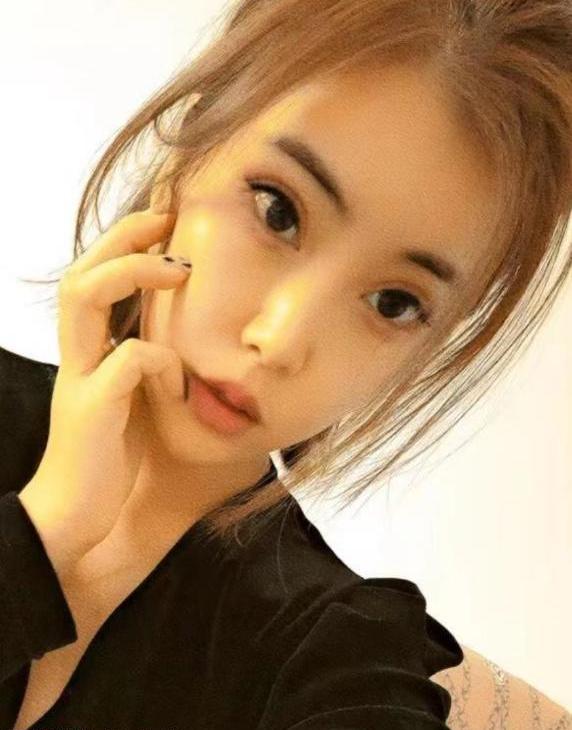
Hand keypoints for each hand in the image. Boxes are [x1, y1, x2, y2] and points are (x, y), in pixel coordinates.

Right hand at [19, 210, 191, 576]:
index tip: (164, 224)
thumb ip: (147, 369)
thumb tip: (184, 344)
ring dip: (133, 272)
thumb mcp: (132, 403)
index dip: (123, 245)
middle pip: (81, 272)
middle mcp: (76, 357)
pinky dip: (162, 359)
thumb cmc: (108, 459)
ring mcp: (78, 379)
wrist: (73, 517)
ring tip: (177, 268)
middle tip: (167, 218)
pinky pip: (128, 361)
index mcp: (87, 353)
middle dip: (122, 237)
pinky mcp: (90, 409)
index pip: (93, 280)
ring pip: (85, 297)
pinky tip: (180, 381)